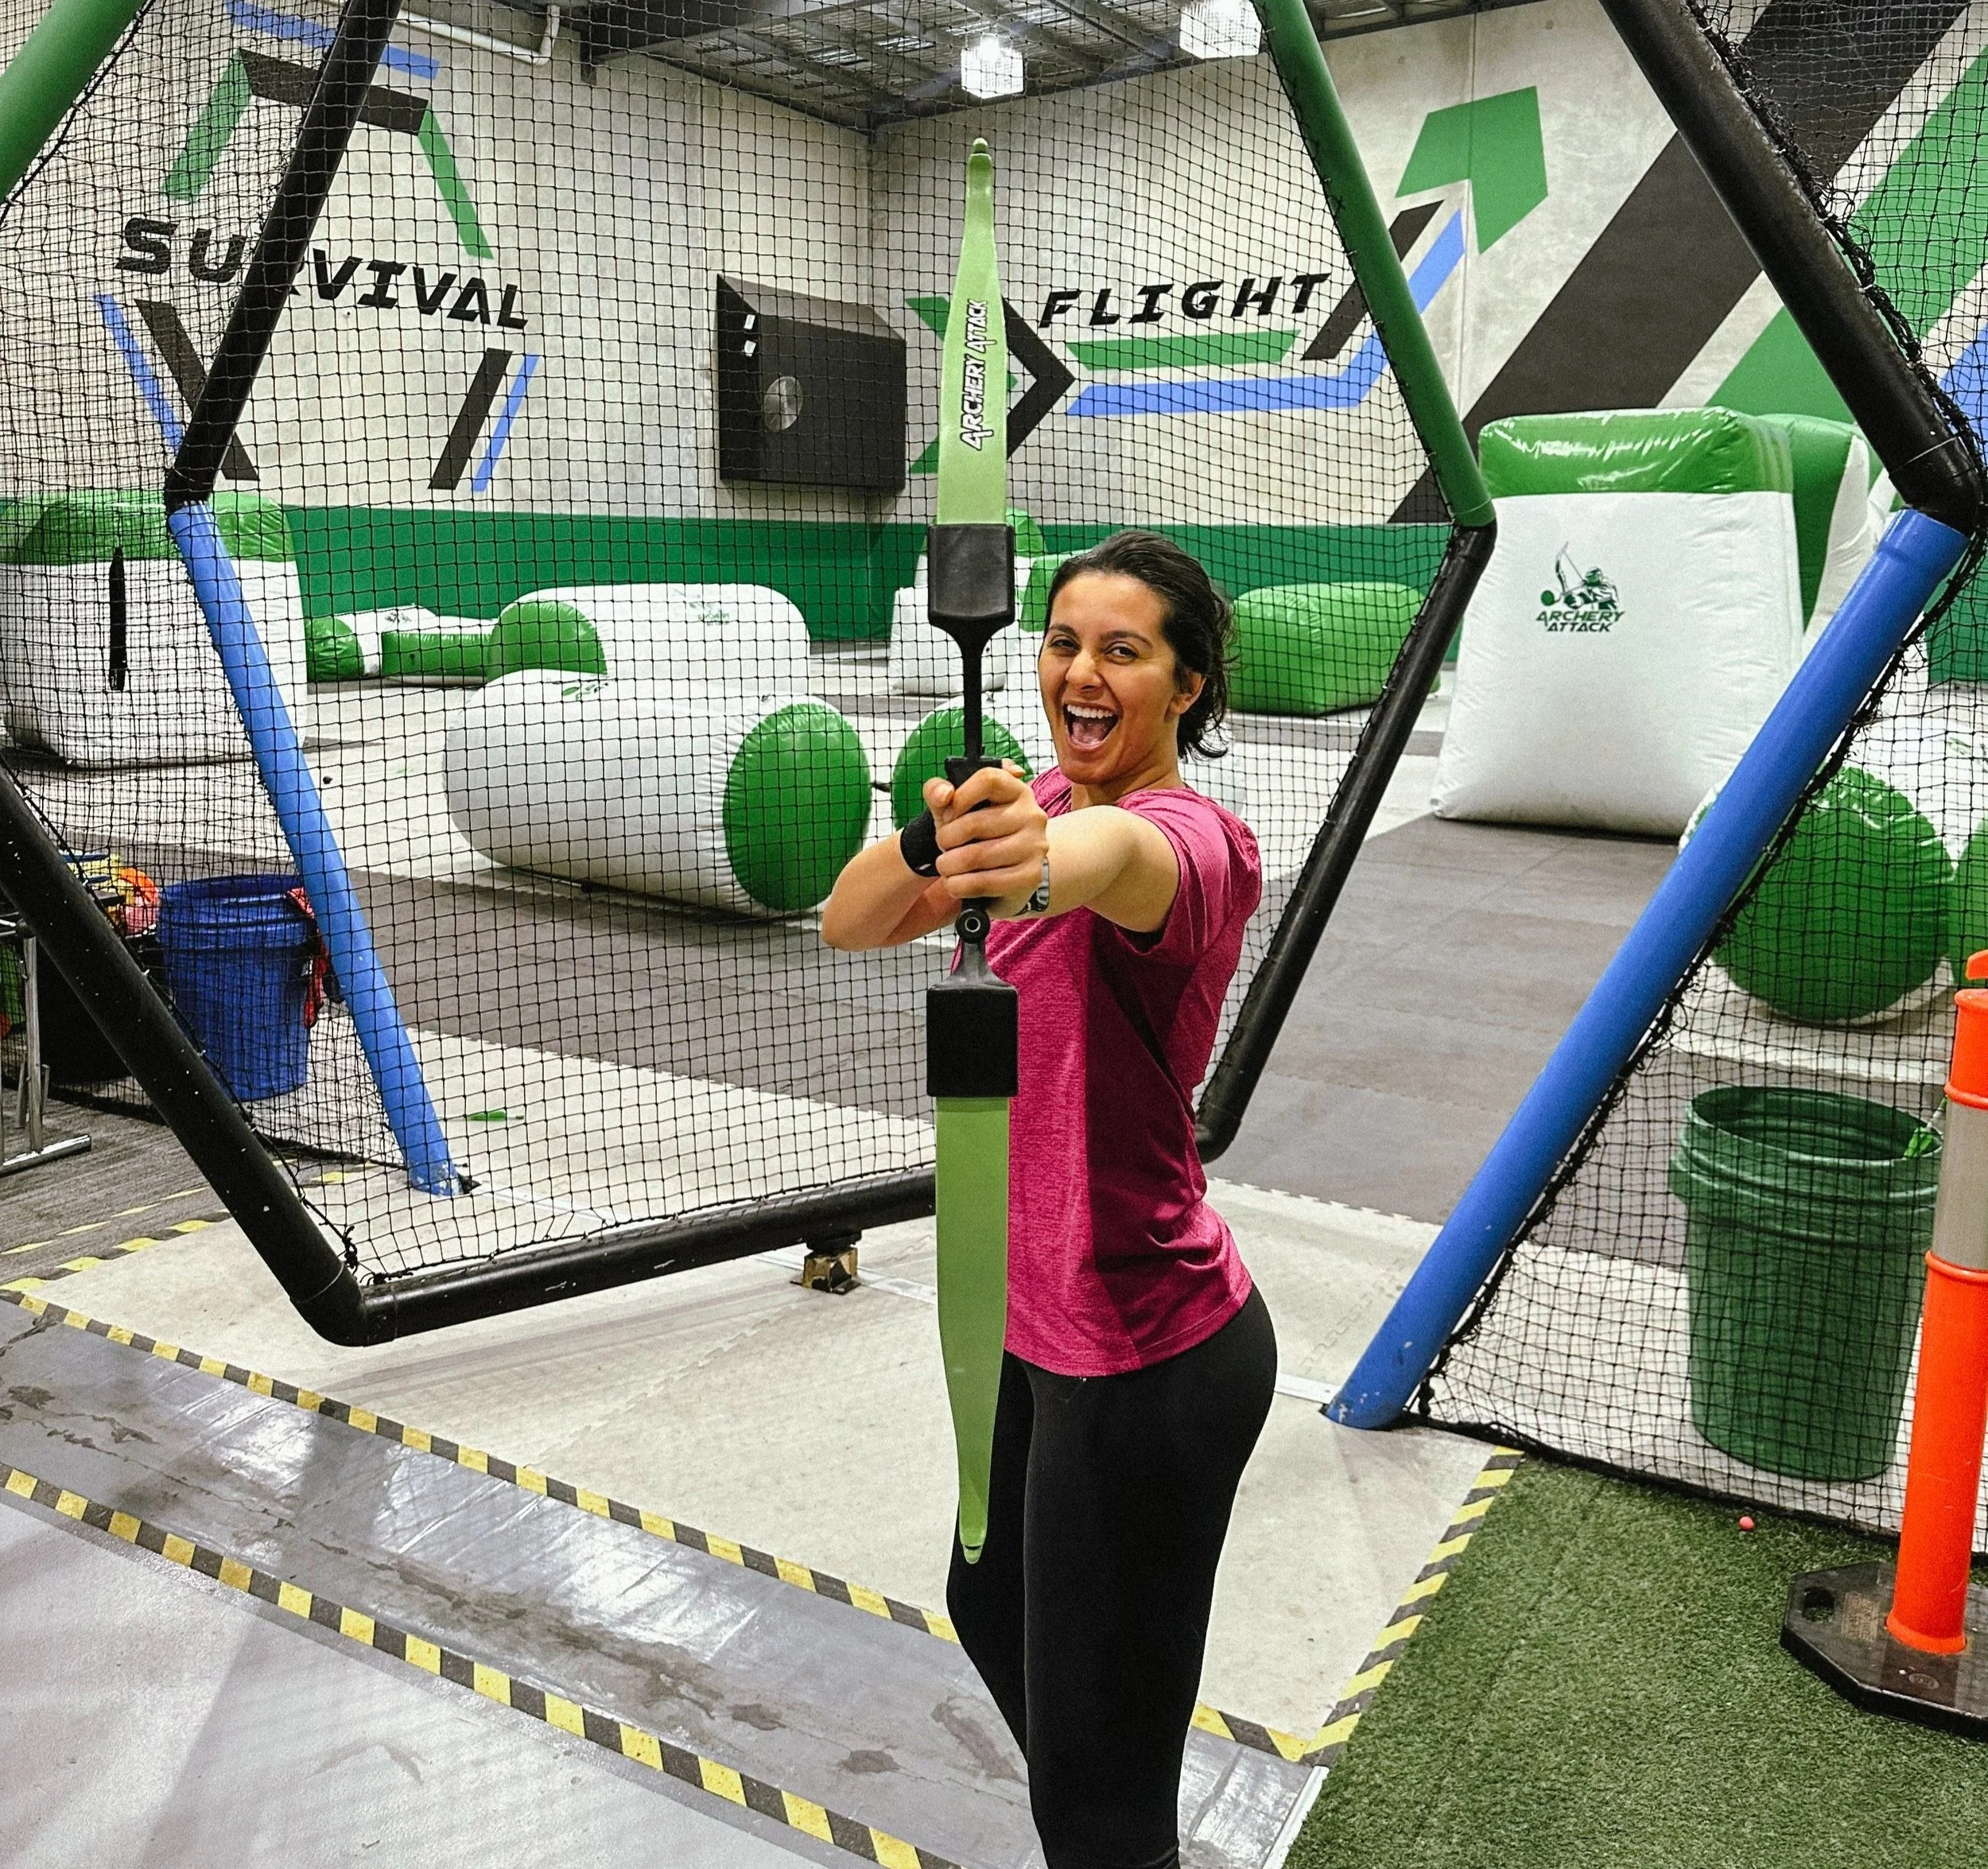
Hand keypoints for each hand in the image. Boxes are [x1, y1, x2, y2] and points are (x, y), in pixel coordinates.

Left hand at [924, 762, 1048, 917]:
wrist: (1003, 870)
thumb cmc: (976, 834)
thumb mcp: (955, 809)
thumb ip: (938, 792)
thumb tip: (943, 794)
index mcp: (1016, 790)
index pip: (988, 780)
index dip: (960, 797)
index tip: (949, 814)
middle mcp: (1032, 815)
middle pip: (974, 823)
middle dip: (946, 839)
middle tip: (943, 846)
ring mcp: (1034, 846)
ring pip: (976, 856)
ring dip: (948, 865)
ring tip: (945, 866)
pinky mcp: (1030, 876)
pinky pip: (984, 882)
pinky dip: (959, 885)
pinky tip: (955, 884)